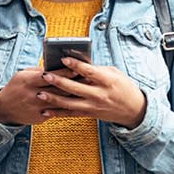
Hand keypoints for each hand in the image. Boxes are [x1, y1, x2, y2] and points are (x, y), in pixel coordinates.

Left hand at [0, 57, 145, 128]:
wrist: (134, 110)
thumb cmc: (123, 87)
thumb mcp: (114, 73)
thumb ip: (95, 69)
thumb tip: (75, 64)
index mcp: (107, 81)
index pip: (88, 72)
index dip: (75, 65)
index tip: (63, 59)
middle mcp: (99, 95)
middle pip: (75, 88)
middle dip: (58, 82)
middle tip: (45, 75)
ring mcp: (93, 106)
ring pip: (69, 104)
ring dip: (53, 99)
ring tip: (39, 94)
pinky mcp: (90, 114)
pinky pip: (70, 114)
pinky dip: (57, 113)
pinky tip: (45, 110)